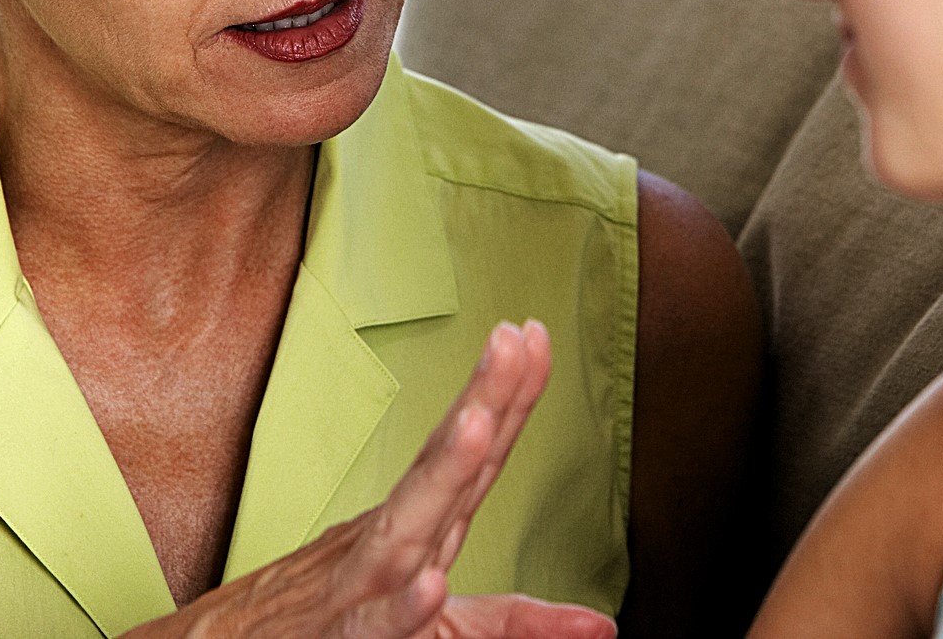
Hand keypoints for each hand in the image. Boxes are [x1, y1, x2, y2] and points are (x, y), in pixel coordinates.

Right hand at [124, 320, 613, 638]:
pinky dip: (399, 606)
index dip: (509, 397)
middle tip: (511, 339)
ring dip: (440, 477)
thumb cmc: (339, 628)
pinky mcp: (339, 637)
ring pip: (405, 530)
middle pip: (444, 467)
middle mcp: (392, 544)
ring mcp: (361, 586)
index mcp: (422, 531)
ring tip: (474, 426)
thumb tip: (603, 627)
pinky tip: (428, 583)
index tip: (536, 333)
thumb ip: (517, 620)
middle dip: (482, 402)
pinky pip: (373, 623)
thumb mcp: (442, 627)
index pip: (474, 455)